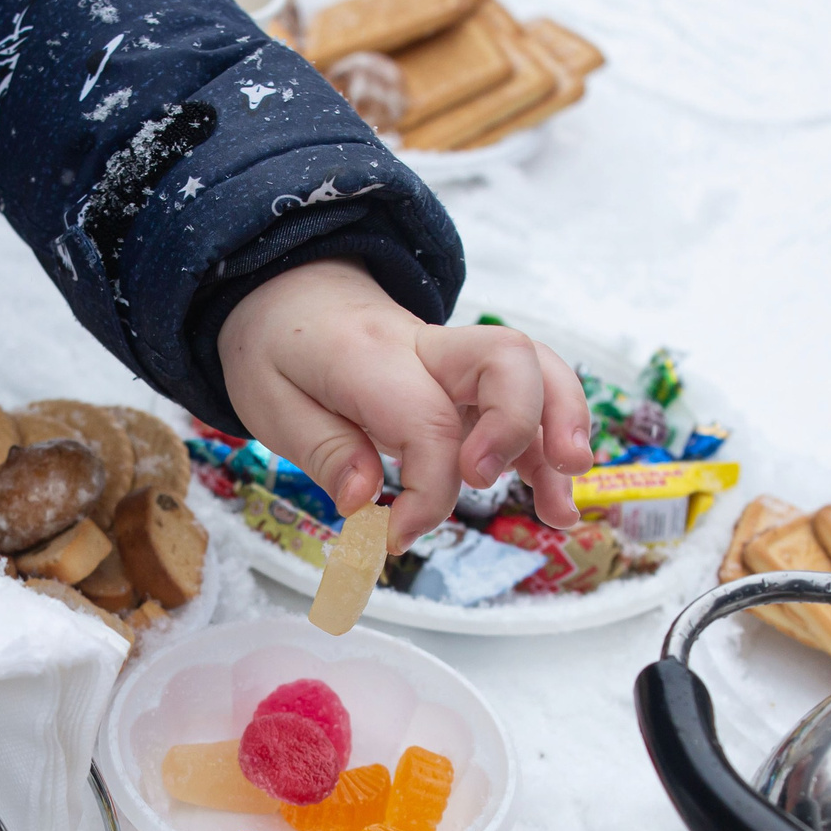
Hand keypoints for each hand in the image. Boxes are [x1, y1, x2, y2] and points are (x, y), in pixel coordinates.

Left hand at [218, 258, 593, 547]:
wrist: (291, 295)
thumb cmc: (280, 350)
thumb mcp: (269, 402)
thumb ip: (323, 452)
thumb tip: (362, 503)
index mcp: (369, 355)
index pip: (426, 421)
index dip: (427, 492)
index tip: (395, 535)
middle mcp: (427, 347)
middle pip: (507, 359)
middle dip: (518, 426)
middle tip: (483, 482)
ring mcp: (458, 360)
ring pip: (537, 372)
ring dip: (561, 433)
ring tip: (561, 507)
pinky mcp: (472, 380)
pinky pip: (530, 400)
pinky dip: (551, 449)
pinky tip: (556, 501)